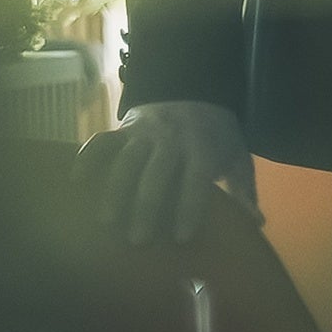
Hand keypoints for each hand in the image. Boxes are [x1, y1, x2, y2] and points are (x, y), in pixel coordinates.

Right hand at [77, 101, 259, 247]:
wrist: (194, 91)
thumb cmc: (216, 137)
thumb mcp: (236, 157)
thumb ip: (244, 190)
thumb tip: (255, 223)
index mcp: (203, 146)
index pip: (197, 176)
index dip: (190, 205)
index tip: (181, 237)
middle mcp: (172, 138)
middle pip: (158, 171)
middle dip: (147, 204)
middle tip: (138, 240)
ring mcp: (145, 131)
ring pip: (127, 158)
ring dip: (116, 188)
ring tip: (106, 221)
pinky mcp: (123, 127)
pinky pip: (103, 140)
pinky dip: (88, 156)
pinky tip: (76, 180)